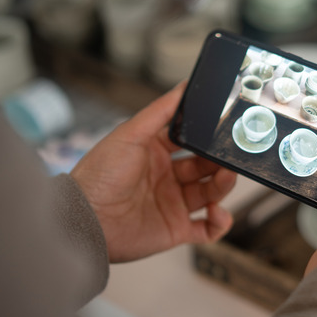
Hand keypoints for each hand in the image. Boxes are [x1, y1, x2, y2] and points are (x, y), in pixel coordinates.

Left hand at [71, 83, 236, 262]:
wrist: (86, 219)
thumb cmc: (100, 175)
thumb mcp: (130, 134)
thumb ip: (160, 111)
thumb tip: (184, 86)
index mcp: (156, 154)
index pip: (192, 143)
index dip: (209, 139)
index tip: (225, 131)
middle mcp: (166, 178)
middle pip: (206, 168)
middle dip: (221, 163)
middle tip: (230, 158)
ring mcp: (172, 204)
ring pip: (211, 194)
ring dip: (223, 186)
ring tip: (225, 178)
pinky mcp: (176, 230)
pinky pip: (207, 229)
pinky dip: (219, 223)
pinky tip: (217, 212)